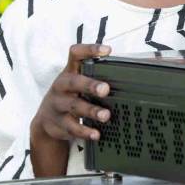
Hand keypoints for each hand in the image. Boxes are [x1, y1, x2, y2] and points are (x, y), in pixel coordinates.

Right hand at [30, 43, 111, 175]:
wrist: (45, 120)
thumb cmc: (71, 95)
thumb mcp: (78, 81)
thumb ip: (98, 75)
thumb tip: (139, 67)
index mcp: (70, 71)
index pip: (75, 54)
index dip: (89, 50)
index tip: (107, 50)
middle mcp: (62, 86)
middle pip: (73, 82)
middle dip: (89, 85)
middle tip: (106, 89)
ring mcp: (58, 105)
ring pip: (74, 106)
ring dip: (91, 111)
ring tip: (106, 115)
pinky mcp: (58, 123)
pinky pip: (71, 128)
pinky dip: (85, 132)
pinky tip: (96, 134)